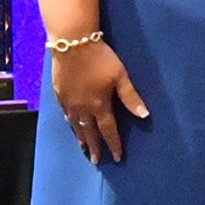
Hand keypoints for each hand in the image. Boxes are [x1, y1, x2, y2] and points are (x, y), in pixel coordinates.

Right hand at [51, 39, 148, 163]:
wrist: (71, 43)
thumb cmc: (100, 58)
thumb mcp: (120, 76)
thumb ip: (131, 97)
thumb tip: (144, 116)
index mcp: (99, 105)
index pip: (109, 130)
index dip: (114, 144)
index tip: (117, 158)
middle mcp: (83, 108)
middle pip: (90, 132)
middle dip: (95, 147)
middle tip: (97, 161)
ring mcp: (69, 102)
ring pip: (76, 126)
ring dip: (81, 138)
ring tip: (85, 148)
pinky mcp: (59, 94)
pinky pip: (66, 114)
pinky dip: (71, 124)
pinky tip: (72, 125)